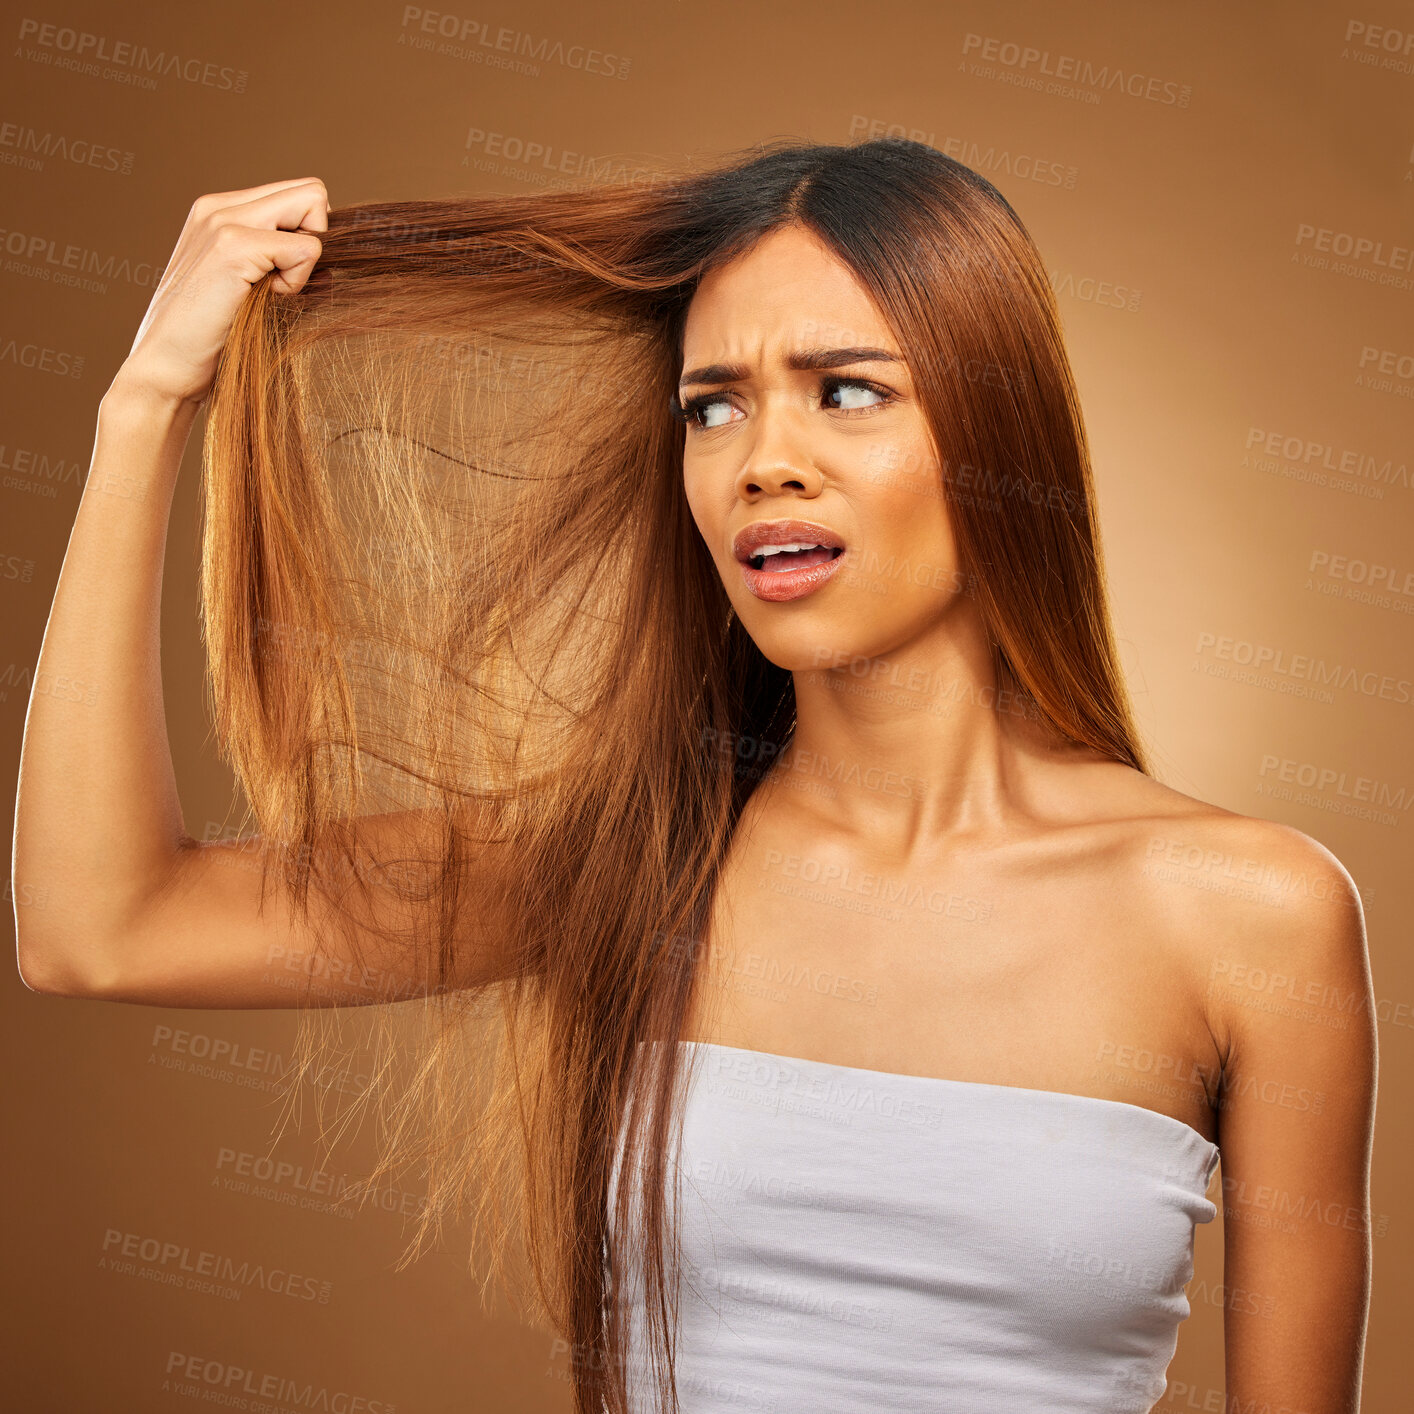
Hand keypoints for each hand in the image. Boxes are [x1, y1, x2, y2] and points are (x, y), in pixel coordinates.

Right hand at [112, 177, 328, 408]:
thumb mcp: (250, 290)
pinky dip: (296, 282)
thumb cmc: (214, 340)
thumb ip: (282, 262)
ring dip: (305, 261)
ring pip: (314, 205)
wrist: (167, 369)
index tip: (282, 279)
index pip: (298, 196)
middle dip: (316, 241)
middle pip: (312, 191)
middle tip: (284, 284)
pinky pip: (306, 247)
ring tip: (267, 294)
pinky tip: (262, 302)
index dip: (308, 238)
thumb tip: (335, 261)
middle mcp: (219, 207)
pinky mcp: (232, 245)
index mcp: (220, 211)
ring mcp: (223, 221)